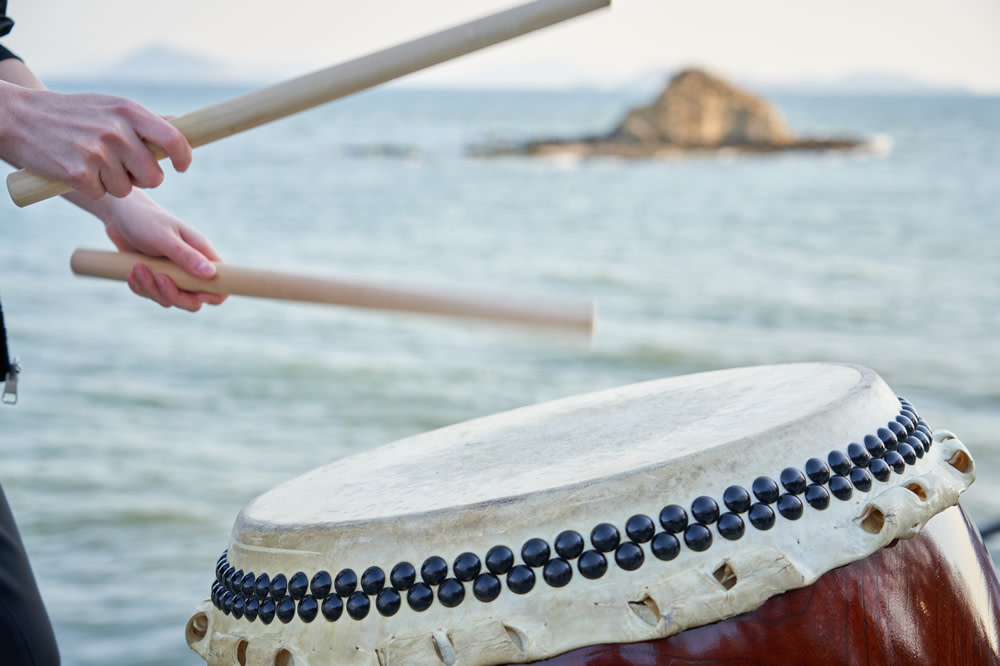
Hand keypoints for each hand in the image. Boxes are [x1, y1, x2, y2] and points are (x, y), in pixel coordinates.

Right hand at [0, 83, 191, 198]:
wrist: (17, 116)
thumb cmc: (72, 114)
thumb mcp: (110, 106)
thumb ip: (145, 121)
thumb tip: (182, 128)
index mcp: (128, 111)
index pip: (174, 139)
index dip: (183, 157)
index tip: (182, 167)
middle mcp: (116, 130)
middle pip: (154, 176)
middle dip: (142, 178)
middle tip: (121, 166)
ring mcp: (97, 152)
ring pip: (127, 189)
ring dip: (113, 183)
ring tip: (92, 162)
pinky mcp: (78, 173)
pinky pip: (101, 194)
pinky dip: (91, 188)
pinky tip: (76, 169)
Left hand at [102, 192, 226, 311]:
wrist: (120, 214)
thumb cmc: (145, 219)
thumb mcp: (165, 238)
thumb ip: (187, 256)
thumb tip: (211, 274)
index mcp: (202, 255)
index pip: (220, 286)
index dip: (212, 295)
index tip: (194, 293)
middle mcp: (190, 268)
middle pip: (194, 301)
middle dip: (174, 295)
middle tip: (159, 278)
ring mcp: (173, 275)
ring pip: (170, 299)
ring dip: (151, 289)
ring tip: (137, 268)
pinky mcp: (155, 278)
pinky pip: (152, 295)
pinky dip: (140, 288)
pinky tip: (131, 272)